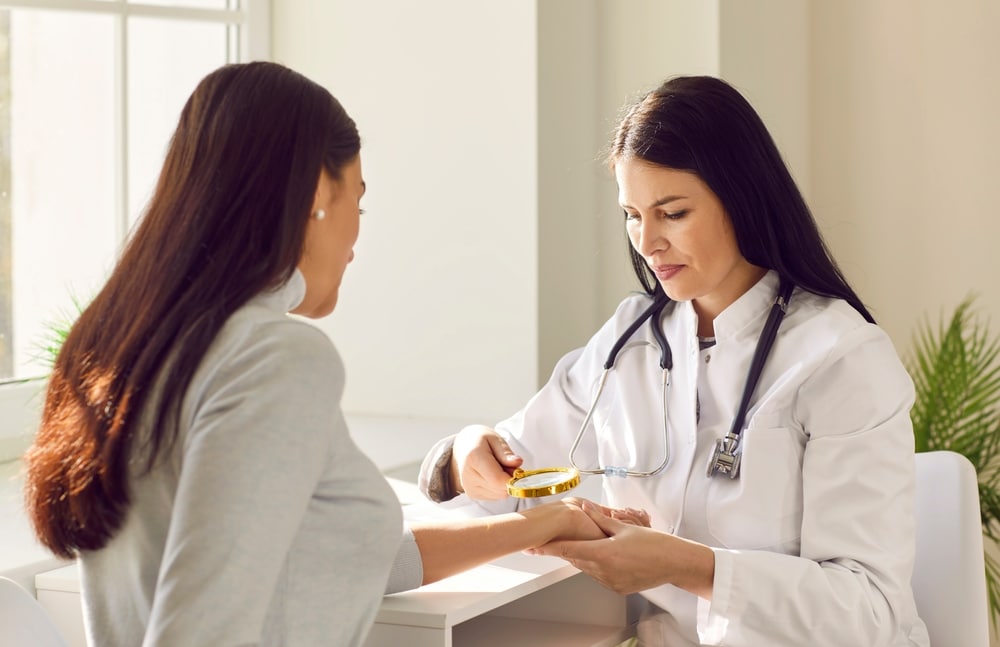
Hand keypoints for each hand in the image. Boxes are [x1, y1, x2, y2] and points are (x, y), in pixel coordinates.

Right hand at [451, 425, 522, 499]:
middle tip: (507, 465)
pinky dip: (499, 487)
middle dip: (510, 479)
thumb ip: (506, 453)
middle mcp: (468, 476)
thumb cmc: (480, 441)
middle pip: (501, 489)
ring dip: (504, 484)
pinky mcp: (472, 494)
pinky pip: (495, 496)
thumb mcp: (495, 439)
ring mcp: (469, 488)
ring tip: (498, 468)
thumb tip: (518, 463)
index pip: (498, 479)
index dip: (513, 478)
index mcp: (473, 458)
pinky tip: (492, 475)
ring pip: (500, 494)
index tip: (518, 469)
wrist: (463, 446)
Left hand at [528, 501, 712, 596]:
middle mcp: (605, 571)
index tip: (536, 545)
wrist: (675, 563)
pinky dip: (596, 565)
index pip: (570, 549)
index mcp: (605, 553)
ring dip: (582, 556)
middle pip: (576, 559)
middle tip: (552, 541)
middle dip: (565, 549)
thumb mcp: (625, 527)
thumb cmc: (655, 544)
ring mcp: (611, 582)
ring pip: (587, 567)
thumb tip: (583, 509)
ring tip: (583, 544)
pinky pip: (599, 575)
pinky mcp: (617, 588)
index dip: (550, 547)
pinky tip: (602, 555)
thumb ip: (601, 519)